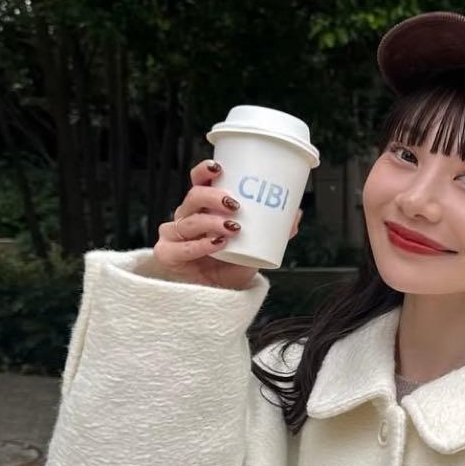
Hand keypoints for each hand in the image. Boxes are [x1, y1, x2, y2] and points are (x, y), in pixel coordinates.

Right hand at [154, 159, 302, 289]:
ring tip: (233, 228)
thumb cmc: (232, 268)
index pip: (198, 182)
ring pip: (189, 221)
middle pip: (193, 197)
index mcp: (204, 209)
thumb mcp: (256, 249)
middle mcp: (187, 218)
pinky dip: (201, 245)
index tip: (219, 167)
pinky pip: (182, 247)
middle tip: (235, 204)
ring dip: (211, 221)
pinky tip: (216, 244)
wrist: (220, 298)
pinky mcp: (168, 255)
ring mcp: (174, 236)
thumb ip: (274, 232)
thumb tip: (296, 214)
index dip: (205, 171)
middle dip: (213, 196)